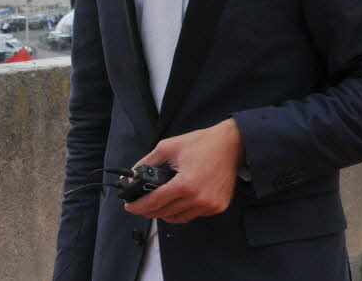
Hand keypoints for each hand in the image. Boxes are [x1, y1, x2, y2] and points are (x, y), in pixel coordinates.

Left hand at [124, 118, 243, 223]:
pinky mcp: (217, 207)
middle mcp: (199, 199)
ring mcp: (210, 206)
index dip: (139, 206)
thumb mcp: (168, 147)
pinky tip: (177, 200)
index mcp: (186, 184)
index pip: (155, 201)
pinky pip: (193, 215)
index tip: (129, 207)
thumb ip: (148, 162)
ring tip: (157, 203)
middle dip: (149, 210)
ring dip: (165, 213)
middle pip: (165, 213)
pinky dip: (182, 210)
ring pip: (178, 218)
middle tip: (139, 205)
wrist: (232, 145)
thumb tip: (133, 174)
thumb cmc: (202, 143)